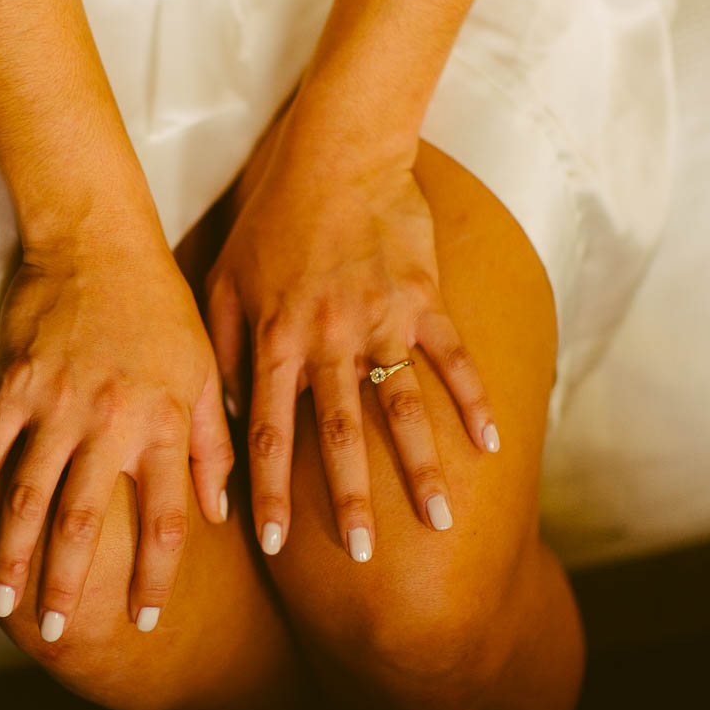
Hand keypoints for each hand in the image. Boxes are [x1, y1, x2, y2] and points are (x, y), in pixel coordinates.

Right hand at [0, 225, 231, 639]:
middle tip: (58, 633)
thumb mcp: (202, 372)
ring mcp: (57, 404)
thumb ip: (210, 444)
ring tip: (8, 605)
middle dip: (72, 585)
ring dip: (16, 556)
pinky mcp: (15, 384)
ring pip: (30, 497)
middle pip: (88, 523)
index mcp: (163, 424)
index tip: (144, 618)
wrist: (99, 241)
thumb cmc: (160, 307)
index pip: (165, 521)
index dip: (155, 577)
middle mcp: (111, 423)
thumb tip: (220, 511)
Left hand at [206, 107, 496, 560]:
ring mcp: (380, 322)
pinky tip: (491, 444)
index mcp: (274, 340)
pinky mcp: (424, 300)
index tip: (273, 544)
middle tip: (362, 556)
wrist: (335, 153)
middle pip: (337, 436)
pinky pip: (452, 359)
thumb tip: (219, 413)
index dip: (267, 492)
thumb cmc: (270, 217)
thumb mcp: (223, 279)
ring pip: (401, 409)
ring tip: (440, 520)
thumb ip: (220, 349)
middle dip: (349, 500)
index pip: (265, 432)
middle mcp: (327, 341)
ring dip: (420, 470)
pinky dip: (473, 401)